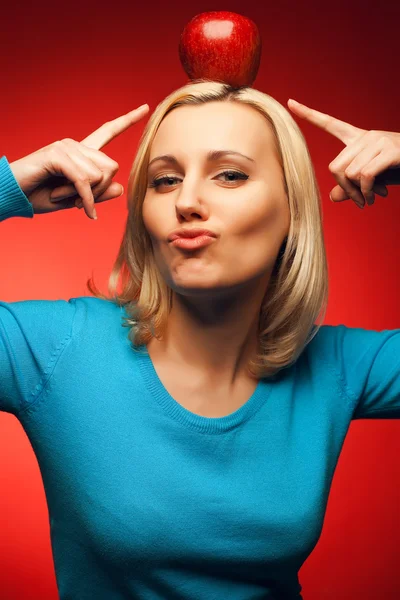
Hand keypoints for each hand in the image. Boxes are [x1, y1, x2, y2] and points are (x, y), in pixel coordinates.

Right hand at [9, 104, 149, 219]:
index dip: (127, 120)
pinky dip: (83, 199)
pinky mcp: (57, 155)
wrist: (14, 195)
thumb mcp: (75, 200)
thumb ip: (97, 195)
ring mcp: (66, 147)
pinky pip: (84, 181)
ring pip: (99, 176)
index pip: (108, 131)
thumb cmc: (40, 196)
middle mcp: (76, 145)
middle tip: (80, 201)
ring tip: (62, 196)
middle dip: (100, 192)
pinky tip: (78, 208)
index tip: (146, 107)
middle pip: (111, 168)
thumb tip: (120, 188)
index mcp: (82, 152)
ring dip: (86, 196)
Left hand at [287, 99, 399, 208]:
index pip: (330, 124)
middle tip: (358, 200)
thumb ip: (351, 187)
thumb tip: (333, 197)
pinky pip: (364, 176)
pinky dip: (367, 192)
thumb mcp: (370, 180)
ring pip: (349, 174)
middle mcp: (364, 137)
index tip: (290, 103)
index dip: (309, 114)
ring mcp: (377, 142)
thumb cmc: (396, 170)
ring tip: (370, 198)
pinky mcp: (388, 151)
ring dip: (358, 193)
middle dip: (344, 189)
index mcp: (357, 139)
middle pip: (335, 167)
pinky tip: (375, 196)